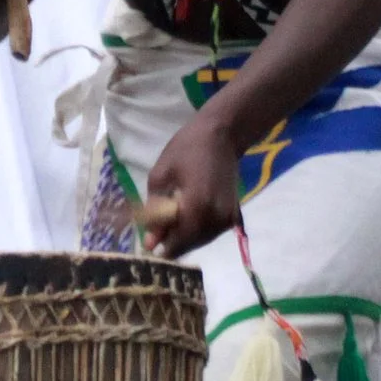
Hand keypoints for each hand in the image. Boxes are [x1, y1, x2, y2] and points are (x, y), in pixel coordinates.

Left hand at [141, 111, 242, 258]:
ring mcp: (227, 218)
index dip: (161, 243)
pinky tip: (185, 217)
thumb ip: (154, 210)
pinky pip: (210, 232)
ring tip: (169, 221)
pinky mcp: (232, 215)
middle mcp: (216, 217)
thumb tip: (150, 240)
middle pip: (189, 244)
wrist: (223, 135)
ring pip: (200, 241)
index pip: (177, 242)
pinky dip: (196, 230)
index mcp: (197, 206)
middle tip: (156, 230)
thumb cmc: (187, 148)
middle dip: (171, 240)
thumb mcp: (161, 175)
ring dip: (184, 237)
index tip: (148, 240)